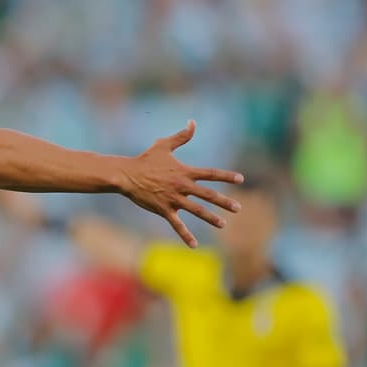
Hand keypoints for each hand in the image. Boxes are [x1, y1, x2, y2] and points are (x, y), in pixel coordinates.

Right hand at [119, 121, 242, 246]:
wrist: (127, 175)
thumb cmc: (145, 159)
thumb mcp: (164, 145)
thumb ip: (182, 136)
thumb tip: (193, 122)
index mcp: (185, 172)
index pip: (211, 173)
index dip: (226, 176)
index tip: (240, 179)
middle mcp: (182, 186)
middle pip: (208, 195)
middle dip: (224, 202)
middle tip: (237, 208)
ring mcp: (174, 199)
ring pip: (196, 210)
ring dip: (210, 218)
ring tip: (222, 224)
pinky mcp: (164, 210)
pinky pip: (177, 225)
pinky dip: (186, 235)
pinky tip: (194, 245)